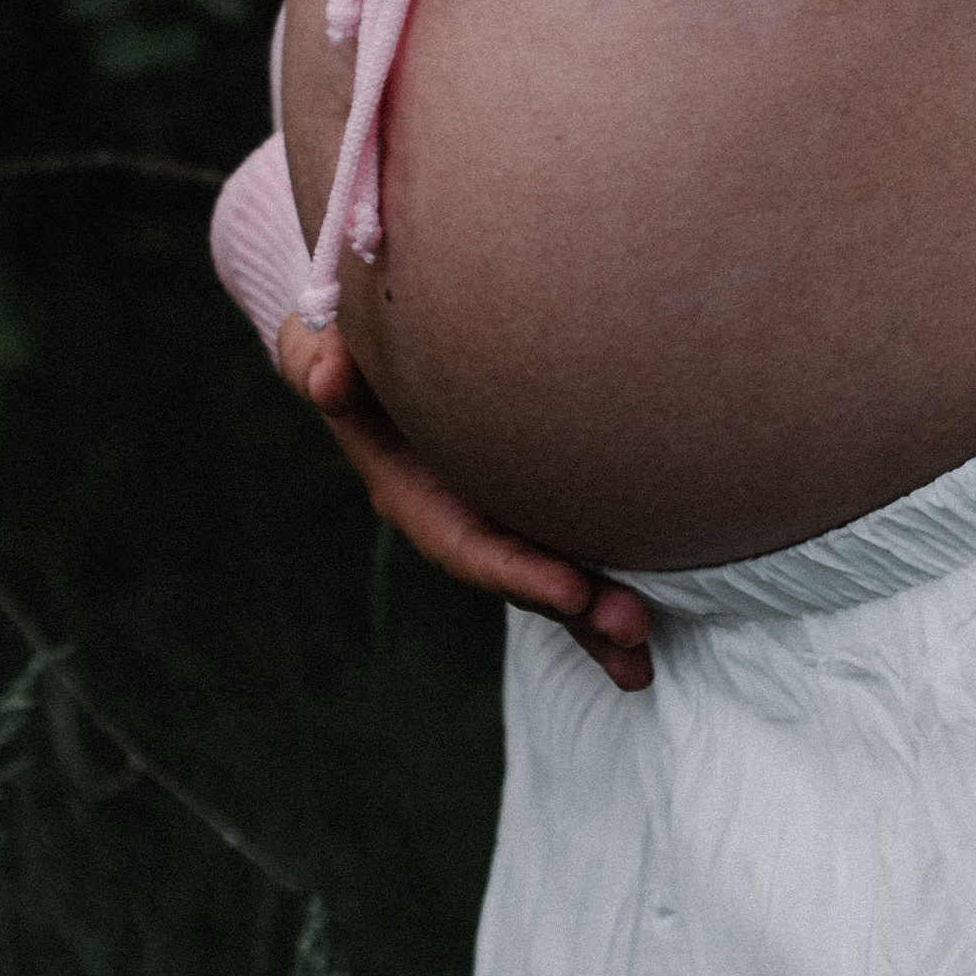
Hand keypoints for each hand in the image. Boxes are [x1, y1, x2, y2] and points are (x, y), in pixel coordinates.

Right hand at [277, 317, 654, 691]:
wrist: (382, 330)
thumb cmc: (346, 343)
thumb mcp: (317, 345)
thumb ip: (318, 358)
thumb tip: (328, 379)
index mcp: (412, 490)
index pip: (463, 541)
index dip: (513, 569)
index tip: (570, 589)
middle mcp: (460, 513)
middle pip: (520, 573)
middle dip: (575, 608)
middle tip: (632, 629)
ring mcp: (502, 508)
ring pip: (555, 571)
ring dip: (600, 613)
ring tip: (645, 645)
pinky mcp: (537, 491)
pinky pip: (578, 537)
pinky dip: (613, 575)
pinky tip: (657, 619)